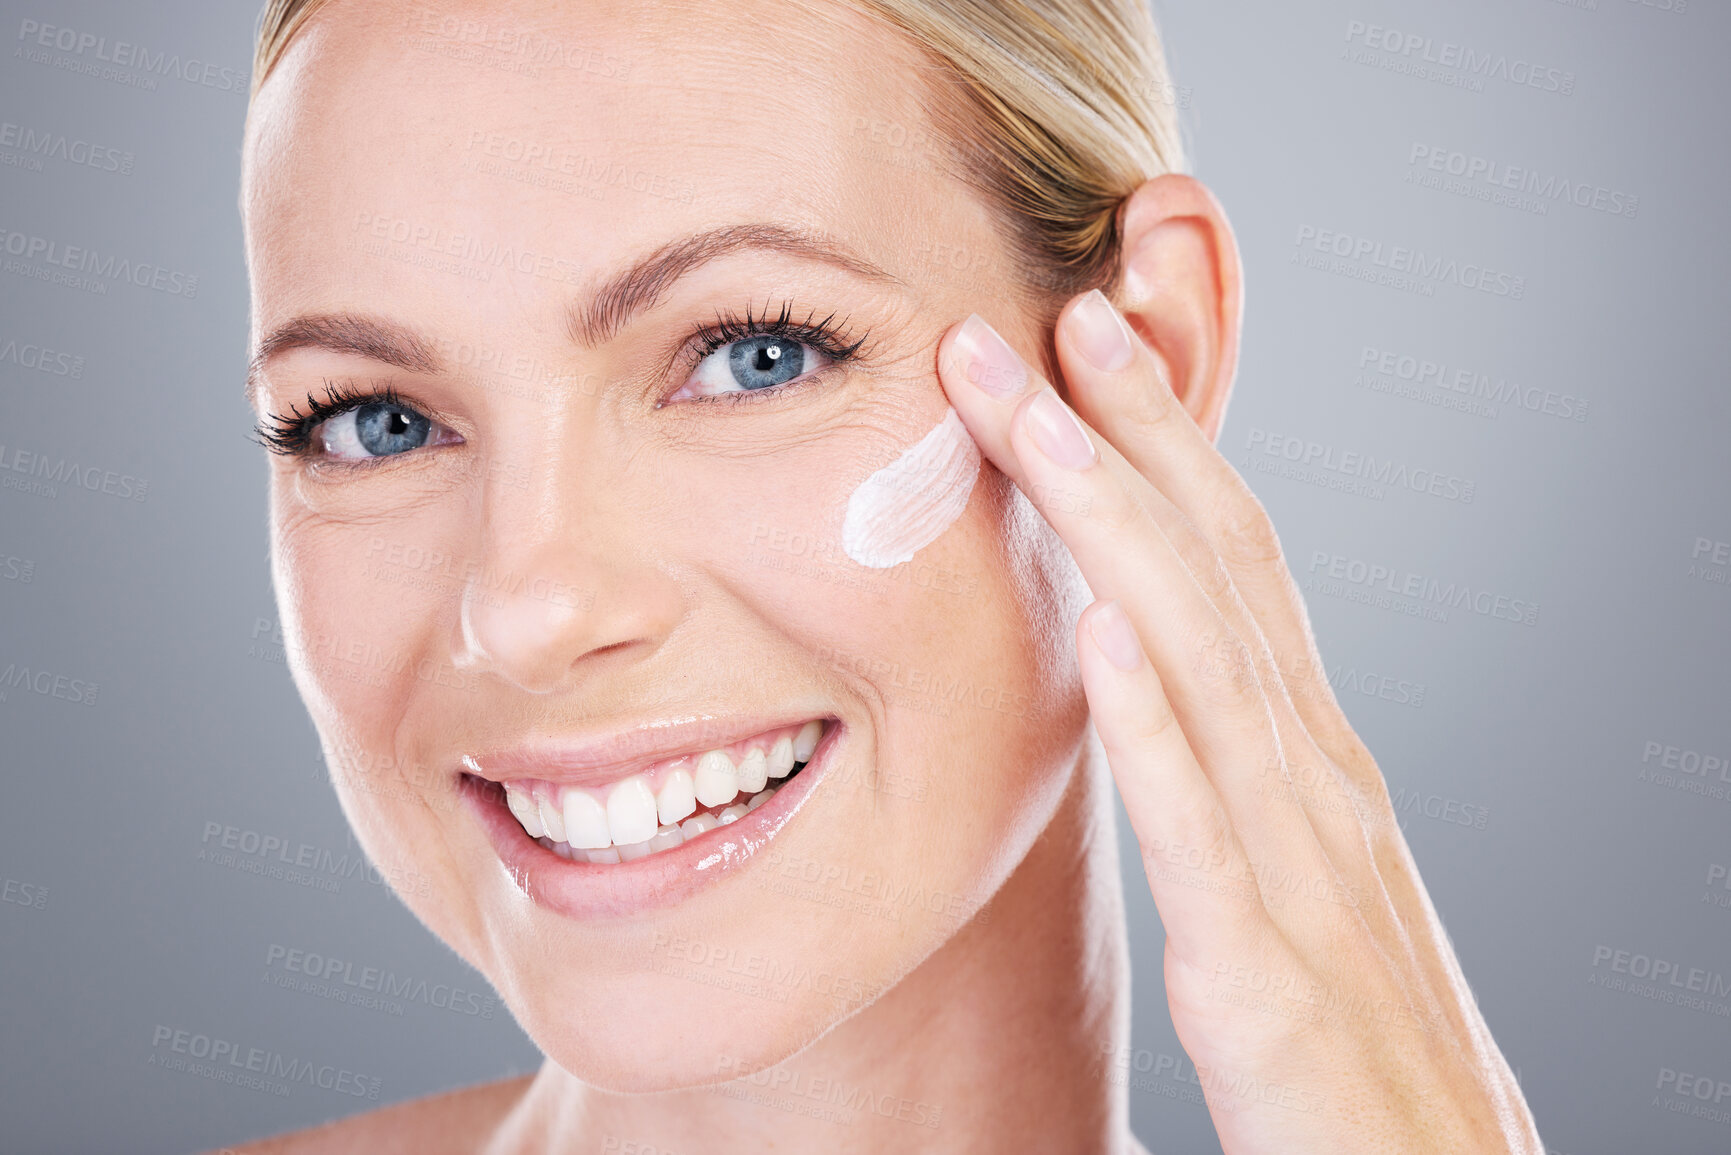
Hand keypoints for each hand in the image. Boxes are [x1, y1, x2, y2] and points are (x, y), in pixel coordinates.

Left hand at [936, 297, 1544, 1152]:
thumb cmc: (1356, 1039)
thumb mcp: (1290, 870)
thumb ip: (1228, 771)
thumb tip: (1149, 667)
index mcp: (1307, 760)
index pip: (1232, 566)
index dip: (1162, 443)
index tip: (1086, 340)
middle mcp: (1312, 784)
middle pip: (1218, 574)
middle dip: (1130, 434)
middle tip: (1050, 312)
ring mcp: (1295, 872)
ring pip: (1203, 663)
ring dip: (1119, 526)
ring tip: (1040, 413)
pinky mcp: (1262, 978)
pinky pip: (1204, 834)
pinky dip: (1160, 725)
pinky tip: (1103, 636)